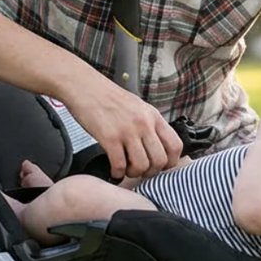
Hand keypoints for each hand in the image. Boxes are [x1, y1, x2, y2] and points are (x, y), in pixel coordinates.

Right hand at [61, 76, 182, 180]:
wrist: (85, 87)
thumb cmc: (109, 98)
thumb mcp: (138, 107)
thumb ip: (149, 125)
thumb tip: (156, 147)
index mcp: (153, 116)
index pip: (175, 146)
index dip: (170, 162)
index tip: (161, 167)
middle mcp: (144, 124)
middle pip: (160, 160)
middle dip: (151, 172)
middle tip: (141, 171)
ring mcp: (127, 131)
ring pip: (142, 165)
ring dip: (133, 173)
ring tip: (126, 170)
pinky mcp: (110, 137)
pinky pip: (120, 165)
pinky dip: (117, 173)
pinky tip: (113, 169)